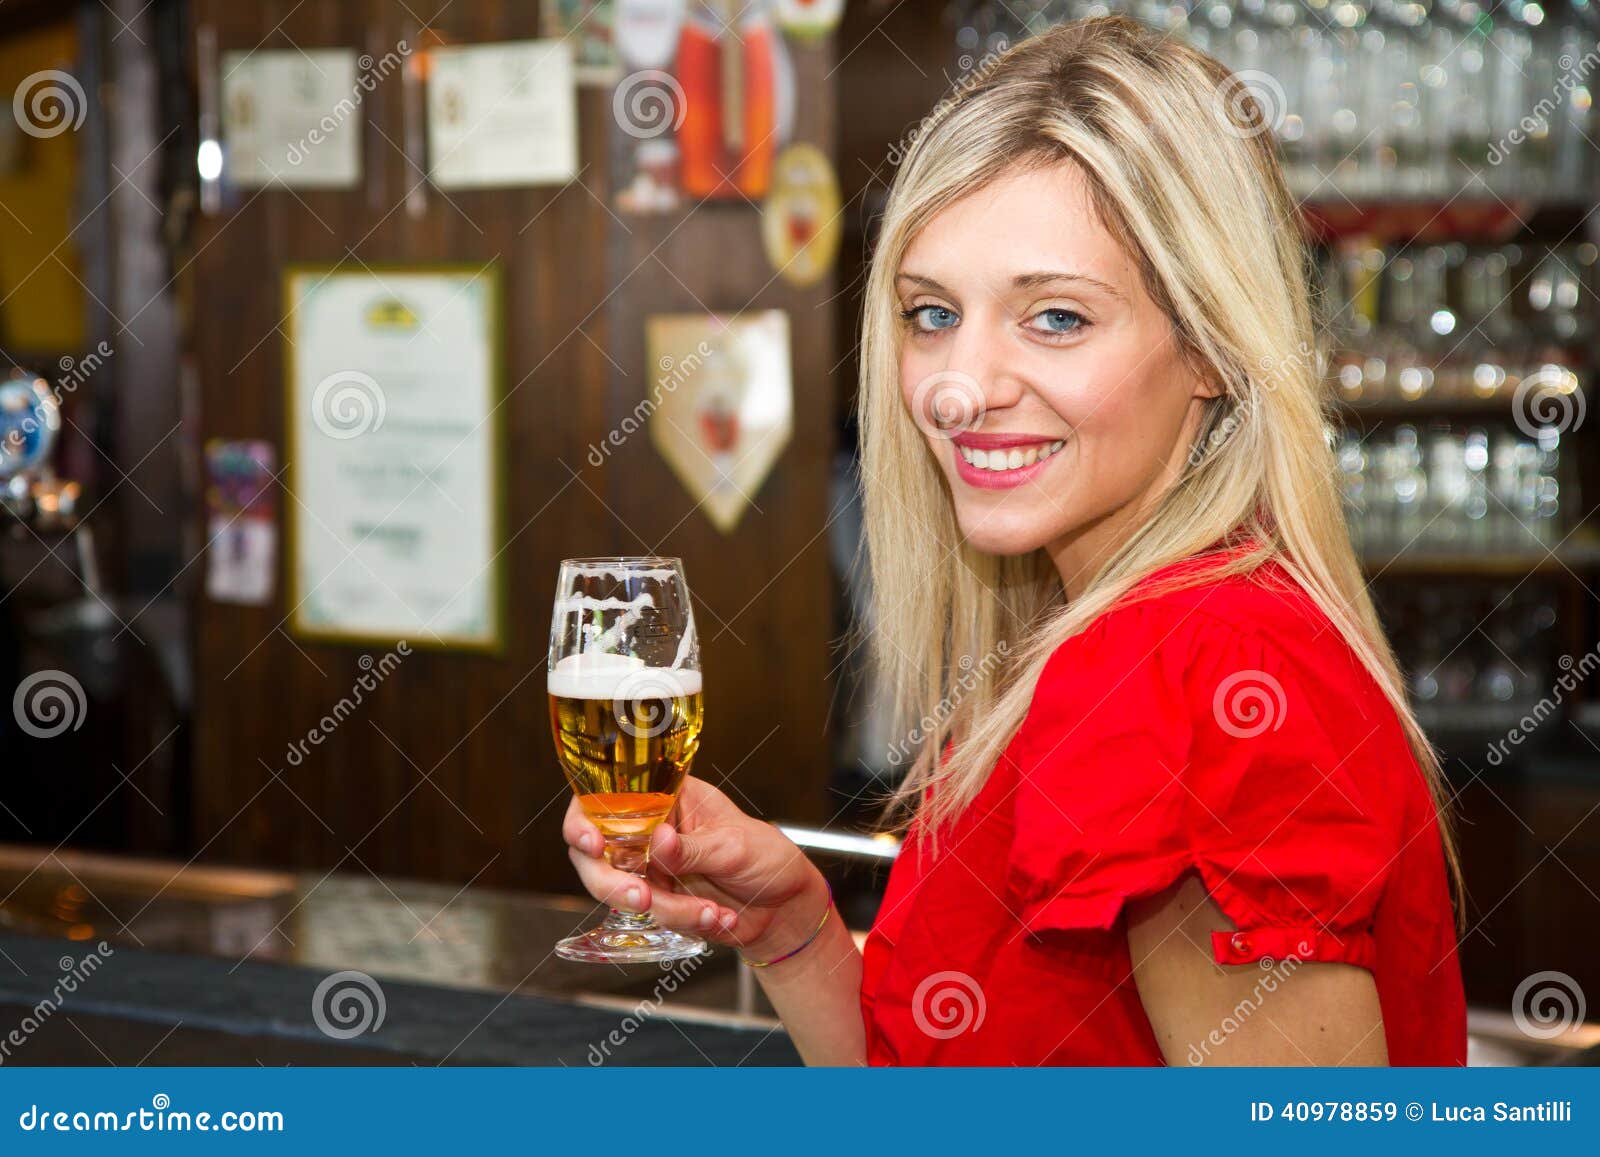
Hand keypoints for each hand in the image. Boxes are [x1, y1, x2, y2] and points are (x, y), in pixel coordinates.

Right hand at [562, 775, 827, 956]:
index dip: (585, 818)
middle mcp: (649, 829)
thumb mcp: (735, 846)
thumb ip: (693, 848)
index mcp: (666, 796)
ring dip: (665, 907)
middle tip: (640, 897)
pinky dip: (685, 920)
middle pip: (596, 851)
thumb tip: (659, 841)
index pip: (608, 796)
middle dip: (611, 880)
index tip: (593, 842)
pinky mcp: (660, 901)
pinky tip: (718, 917)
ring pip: (620, 890)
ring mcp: (651, 867)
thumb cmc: (767, 858)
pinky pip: (653, 917)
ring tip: (709, 911)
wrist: (785, 909)